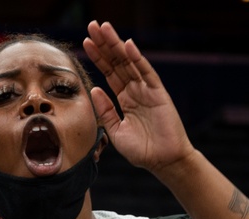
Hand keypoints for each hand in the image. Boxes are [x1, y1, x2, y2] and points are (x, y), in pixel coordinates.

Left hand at [83, 20, 194, 173]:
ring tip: (104, 28)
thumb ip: (105, 111)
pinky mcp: (158, 93)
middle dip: (104, 44)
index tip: (85, 42)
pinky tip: (127, 44)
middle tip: (92, 25)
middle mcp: (135, 90)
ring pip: (129, 62)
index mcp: (124, 99)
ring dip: (116, 44)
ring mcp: (147, 90)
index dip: (98, 57)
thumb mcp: (115, 131)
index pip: (109, 73)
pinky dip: (137, 58)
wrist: (163, 162)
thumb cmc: (142, 150)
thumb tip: (94, 89)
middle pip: (117, 62)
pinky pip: (147, 72)